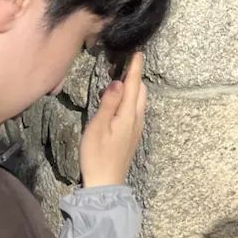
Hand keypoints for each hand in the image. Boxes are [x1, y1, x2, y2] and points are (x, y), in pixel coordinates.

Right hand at [79, 52, 146, 188]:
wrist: (106, 184)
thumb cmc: (97, 155)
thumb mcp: (98, 127)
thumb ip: (108, 103)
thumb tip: (118, 82)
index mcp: (128, 115)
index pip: (134, 85)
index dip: (135, 68)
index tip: (139, 53)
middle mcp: (137, 119)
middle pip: (140, 91)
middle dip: (136, 76)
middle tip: (126, 64)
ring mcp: (136, 128)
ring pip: (139, 101)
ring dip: (134, 88)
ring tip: (121, 81)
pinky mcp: (132, 136)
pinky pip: (136, 110)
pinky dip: (131, 99)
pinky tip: (120, 103)